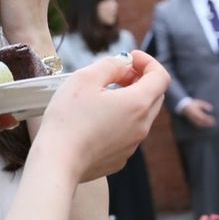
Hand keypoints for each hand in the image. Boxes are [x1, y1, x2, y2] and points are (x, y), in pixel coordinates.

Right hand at [32, 51, 168, 185]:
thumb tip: (124, 66)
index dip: (148, 62)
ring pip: (142, 115)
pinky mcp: (120, 158)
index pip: (161, 77)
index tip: (130, 58)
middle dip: (140, 79)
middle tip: (118, 74)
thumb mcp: (86, 78)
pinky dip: (120, 120)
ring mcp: (132, 145)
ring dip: (130, 100)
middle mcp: (142, 126)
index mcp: (138, 104)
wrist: (57, 162)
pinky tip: (96, 119)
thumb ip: (111, 65)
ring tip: (103, 96)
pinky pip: (128, 133)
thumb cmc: (69, 119)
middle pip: (155, 96)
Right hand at [182, 99, 216, 127]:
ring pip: (199, 124)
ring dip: (205, 125)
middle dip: (207, 123)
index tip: (213, 120)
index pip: (204, 117)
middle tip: (213, 124)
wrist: (184, 106)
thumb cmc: (193, 104)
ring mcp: (193, 119)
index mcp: (197, 112)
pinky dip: (201, 125)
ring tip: (209, 125)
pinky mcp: (192, 120)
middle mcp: (195, 116)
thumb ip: (205, 105)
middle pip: (202, 121)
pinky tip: (204, 125)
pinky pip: (197, 124)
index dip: (208, 119)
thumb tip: (211, 108)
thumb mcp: (199, 103)